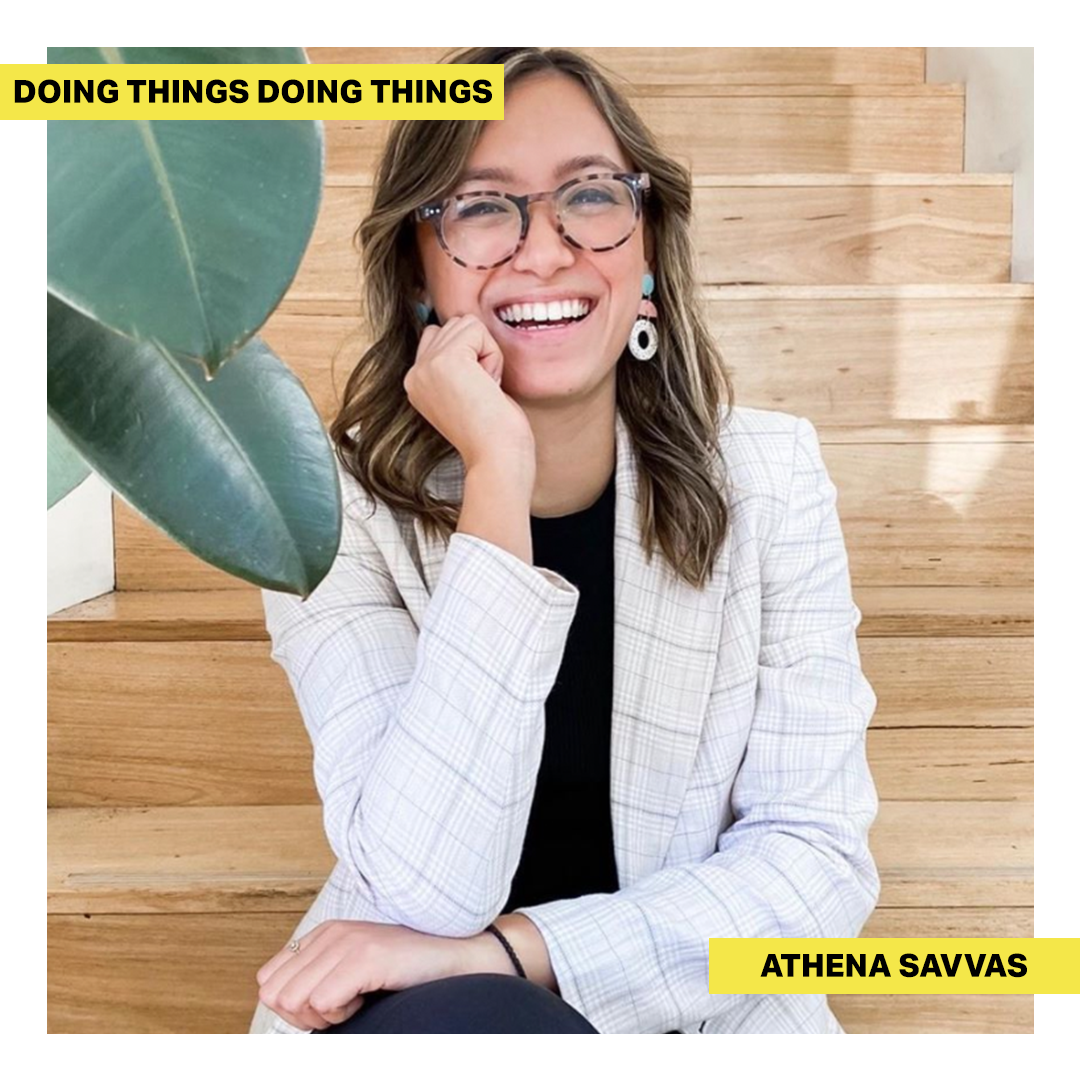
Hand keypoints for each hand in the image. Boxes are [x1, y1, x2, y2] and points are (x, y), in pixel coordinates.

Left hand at [255, 919, 513, 1031]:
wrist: (456, 960)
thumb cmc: (406, 974)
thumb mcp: (351, 973)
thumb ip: (317, 982)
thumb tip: (282, 1007)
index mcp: (322, 935)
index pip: (269, 982)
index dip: (294, 1007)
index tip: (329, 1004)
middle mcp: (330, 932)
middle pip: (276, 995)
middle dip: (304, 1014)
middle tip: (343, 1005)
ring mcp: (347, 941)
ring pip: (294, 1001)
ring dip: (323, 1015)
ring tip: (356, 999)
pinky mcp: (365, 956)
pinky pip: (322, 1003)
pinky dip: (341, 1015)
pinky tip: (367, 997)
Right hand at [404, 314, 535, 471]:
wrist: (496, 455)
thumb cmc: (493, 431)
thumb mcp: (464, 392)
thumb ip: (455, 363)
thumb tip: (463, 323)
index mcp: (416, 383)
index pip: (438, 336)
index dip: (468, 354)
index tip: (475, 392)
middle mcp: (414, 374)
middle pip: (453, 325)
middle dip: (478, 351)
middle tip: (482, 390)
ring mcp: (426, 366)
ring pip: (466, 324)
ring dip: (487, 352)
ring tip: (484, 388)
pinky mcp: (445, 360)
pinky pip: (478, 330)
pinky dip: (493, 355)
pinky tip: (488, 384)